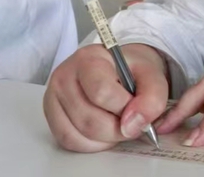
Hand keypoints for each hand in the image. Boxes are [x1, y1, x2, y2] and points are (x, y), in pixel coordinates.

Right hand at [43, 44, 168, 152]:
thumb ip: (152, 97)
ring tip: (119, 124)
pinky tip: (105, 133)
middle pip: (89, 120)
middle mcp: (64, 76)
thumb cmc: (132, 70)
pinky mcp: (51, 115)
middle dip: (117, 129)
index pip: (101, 92)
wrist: (119, 67)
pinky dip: (92, 144)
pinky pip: (68, 141)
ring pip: (78, 135)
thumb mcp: (152, 74)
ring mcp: (53, 97)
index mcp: (89, 58)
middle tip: (132, 122)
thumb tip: (134, 125)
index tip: (139, 111)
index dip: (124, 109)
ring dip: (106, 139)